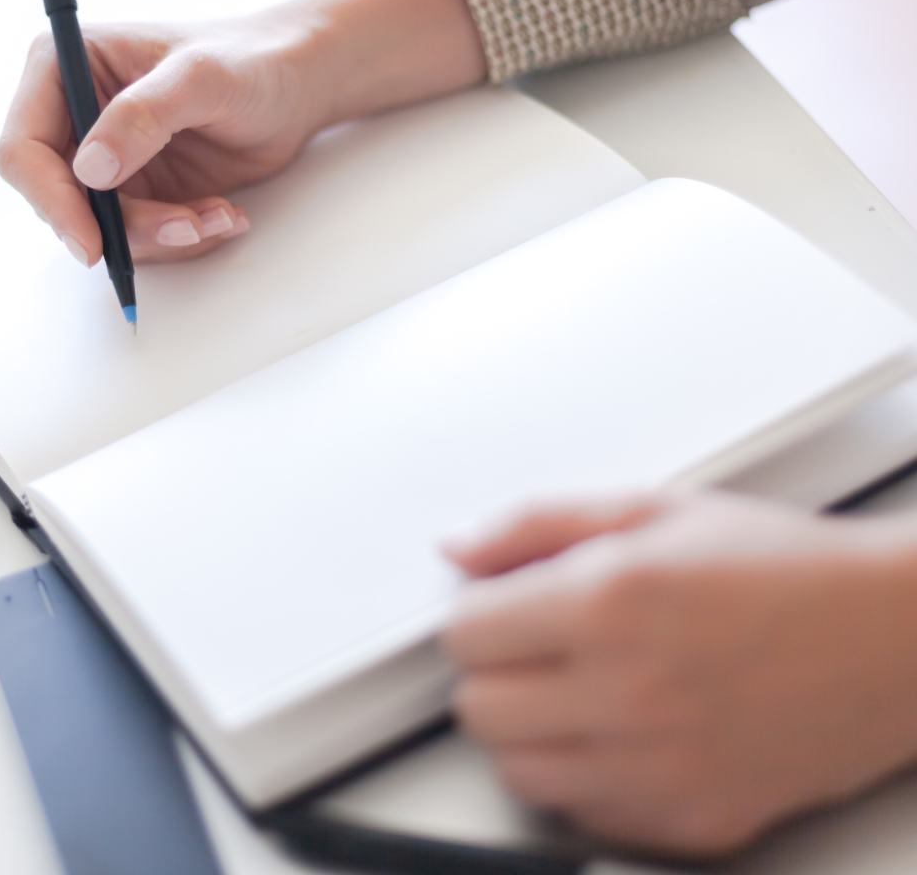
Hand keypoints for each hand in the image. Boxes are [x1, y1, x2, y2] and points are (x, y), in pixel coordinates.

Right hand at [0, 0, 485, 265]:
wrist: (295, 87)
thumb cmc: (251, 62)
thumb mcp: (200, 79)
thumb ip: (143, 116)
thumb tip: (89, 168)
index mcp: (63, 68)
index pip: (24, 149)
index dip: (50, 200)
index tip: (90, 242)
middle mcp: (74, 116)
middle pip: (62, 200)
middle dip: (122, 227)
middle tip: (183, 228)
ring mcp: (107, 159)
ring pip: (105, 229)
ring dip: (163, 236)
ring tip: (219, 215)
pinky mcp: (140, 191)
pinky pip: (144, 237)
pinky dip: (184, 237)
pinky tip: (224, 214)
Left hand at [443, 491, 916, 854]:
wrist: (888, 640)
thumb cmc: (778, 567)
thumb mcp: (651, 510)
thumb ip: (537, 524)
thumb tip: (459, 550)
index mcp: (610, 602)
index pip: (462, 633)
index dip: (478, 612)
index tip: (503, 605)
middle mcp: (629, 692)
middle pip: (476, 707)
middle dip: (494, 669)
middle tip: (540, 644)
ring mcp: (659, 769)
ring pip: (516, 770)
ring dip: (529, 729)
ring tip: (580, 687)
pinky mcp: (689, 823)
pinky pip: (580, 814)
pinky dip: (582, 775)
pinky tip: (622, 730)